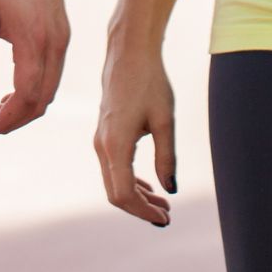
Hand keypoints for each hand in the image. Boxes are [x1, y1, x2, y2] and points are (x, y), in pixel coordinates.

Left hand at [0, 0, 67, 136]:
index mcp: (35, 41)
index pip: (25, 99)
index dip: (4, 121)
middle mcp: (56, 43)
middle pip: (40, 101)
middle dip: (11, 120)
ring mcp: (62, 37)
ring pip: (48, 88)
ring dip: (21, 106)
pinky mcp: (60, 30)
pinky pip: (51, 72)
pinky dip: (31, 88)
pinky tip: (7, 88)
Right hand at [93, 45, 176, 226]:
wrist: (129, 53)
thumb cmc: (150, 83)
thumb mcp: (165, 120)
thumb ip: (167, 157)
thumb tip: (170, 189)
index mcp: (116, 144)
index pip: (124, 194)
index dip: (143, 211)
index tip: (165, 218)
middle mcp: (102, 145)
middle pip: (116, 193)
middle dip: (141, 208)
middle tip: (167, 215)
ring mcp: (100, 140)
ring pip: (114, 182)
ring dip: (137, 196)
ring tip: (163, 204)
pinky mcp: (104, 134)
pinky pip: (114, 168)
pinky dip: (130, 181)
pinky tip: (149, 185)